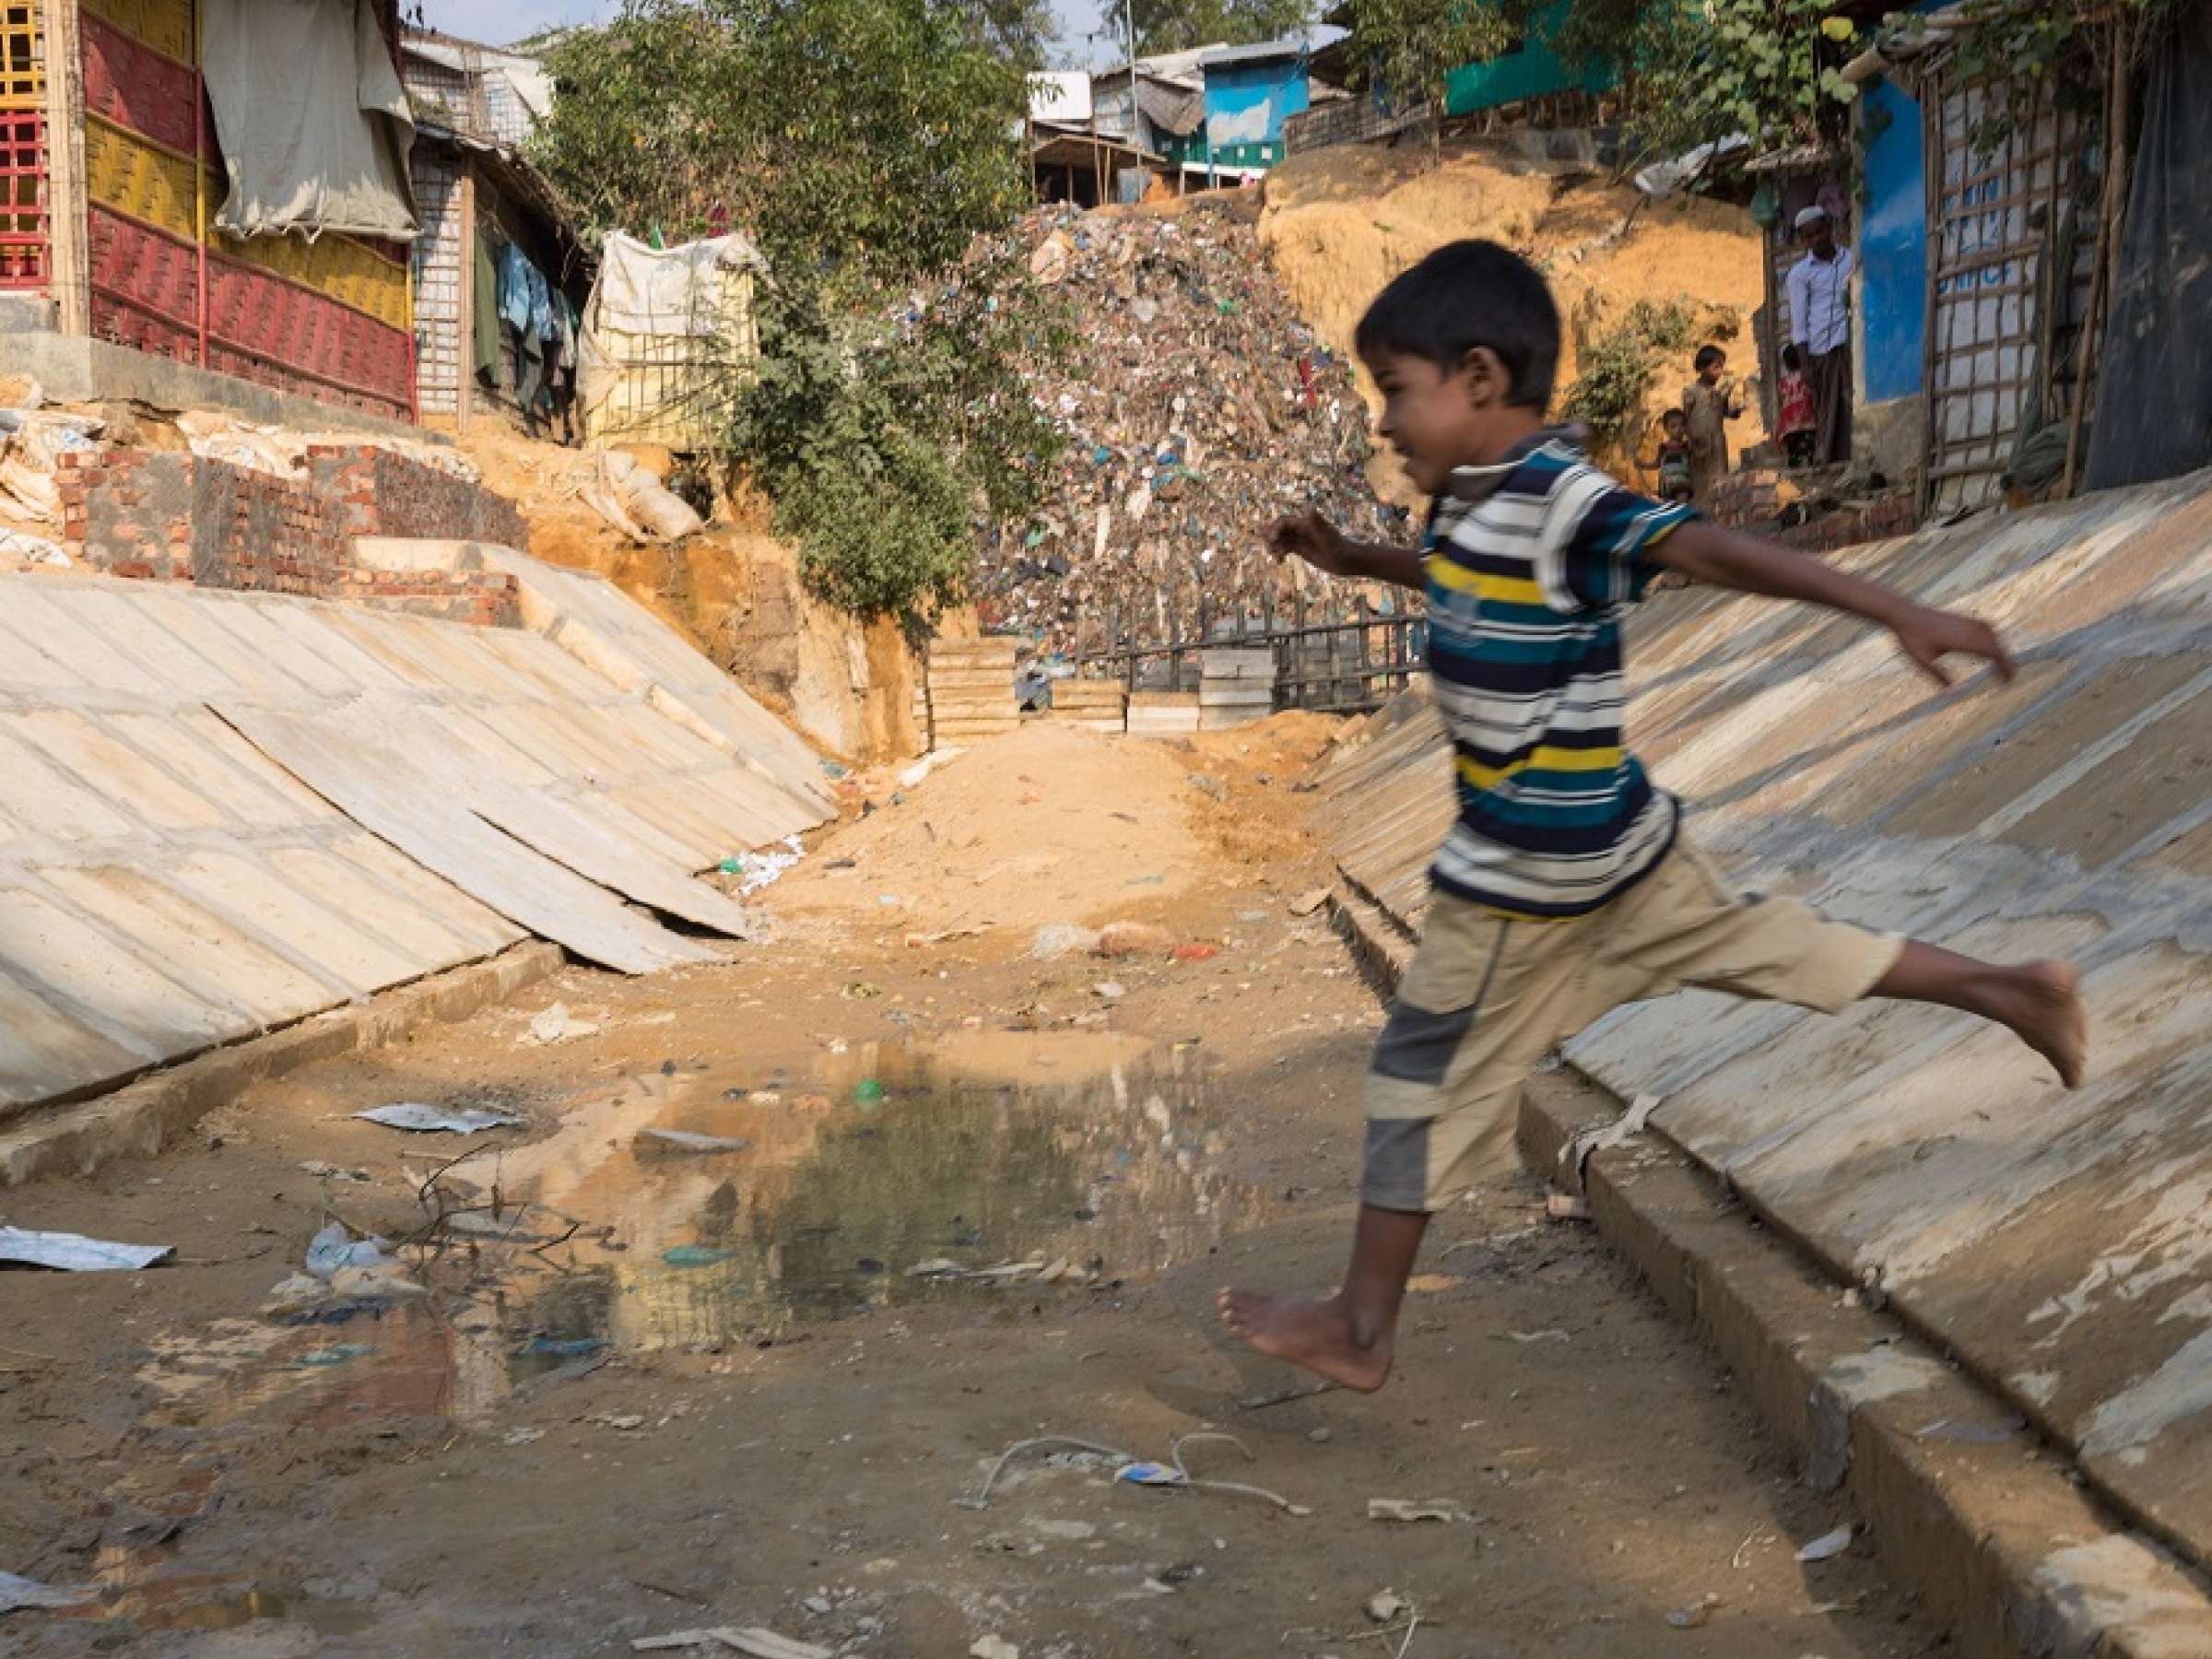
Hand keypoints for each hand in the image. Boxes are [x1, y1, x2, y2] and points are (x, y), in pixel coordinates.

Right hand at [1267, 510, 1351, 577]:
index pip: (1285, 522)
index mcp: (1307, 524)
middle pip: (1281, 529)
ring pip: (1282, 539)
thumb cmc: (1341, 549)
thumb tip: (1310, 507)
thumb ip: (1318, 523)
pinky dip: (1280, 552)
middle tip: (1268, 548)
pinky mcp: (1303, 549)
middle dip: (1271, 536)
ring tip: (1273, 555)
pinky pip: (1287, 548)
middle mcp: (1303, 530)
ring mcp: (1303, 539)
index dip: (1275, 529)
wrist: (1350, 562)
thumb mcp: (1328, 538)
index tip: (1272, 540)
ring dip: (1274, 545)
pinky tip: (1279, 561)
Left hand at [1892, 604, 2014, 687]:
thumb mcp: (1922, 660)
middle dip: (2006, 660)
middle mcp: (1968, 629)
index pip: (1993, 653)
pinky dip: (1992, 637)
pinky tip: (1989, 644)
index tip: (2009, 679)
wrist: (1904, 613)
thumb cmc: (1911, 638)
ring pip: (1993, 634)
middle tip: (2009, 676)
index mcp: (1963, 640)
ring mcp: (1966, 621)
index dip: (2004, 666)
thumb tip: (1952, 692)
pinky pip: (1985, 626)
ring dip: (1999, 648)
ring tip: (2002, 663)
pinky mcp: (1961, 617)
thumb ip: (1937, 675)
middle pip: (1996, 644)